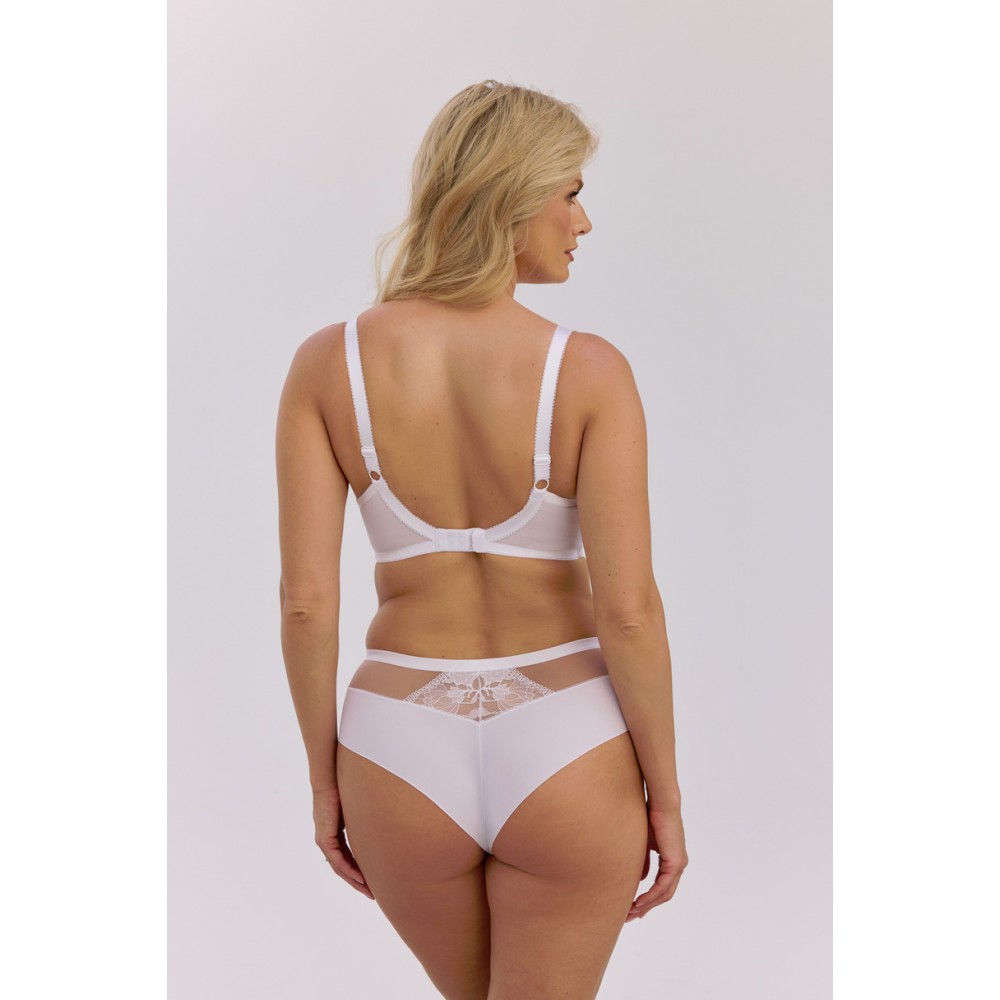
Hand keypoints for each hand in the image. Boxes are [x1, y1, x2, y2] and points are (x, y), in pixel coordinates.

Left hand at [313, 786, 374, 899]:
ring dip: (355, 881)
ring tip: (369, 891)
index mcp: (335, 833)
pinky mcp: (324, 839)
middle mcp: (327, 840)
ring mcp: (324, 840)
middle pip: (343, 867)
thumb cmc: (344, 787)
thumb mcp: (357, 808)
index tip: (373, 880)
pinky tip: (361, 878)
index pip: (347, 858)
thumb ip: (364, 817)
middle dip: (358, 882)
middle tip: (372, 894)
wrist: (329, 778)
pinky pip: (338, 860)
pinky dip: (349, 870)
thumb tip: (384, 815)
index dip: (360, 870)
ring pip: (340, 868)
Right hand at [626, 801, 687, 921]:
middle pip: (664, 895)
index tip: (634, 907)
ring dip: (647, 905)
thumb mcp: (645, 844)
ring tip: (631, 912)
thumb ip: (644, 862)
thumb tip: (640, 879)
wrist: (661, 804)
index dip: (649, 899)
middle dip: (646, 907)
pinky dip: (650, 896)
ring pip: (664, 894)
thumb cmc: (651, 817)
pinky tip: (639, 902)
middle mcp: (678, 865)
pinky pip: (662, 886)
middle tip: (630, 916)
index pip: (662, 886)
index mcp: (672, 860)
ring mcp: (678, 865)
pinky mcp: (675, 862)